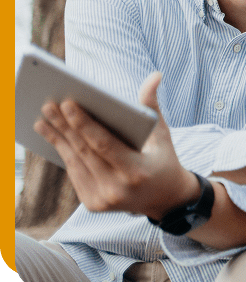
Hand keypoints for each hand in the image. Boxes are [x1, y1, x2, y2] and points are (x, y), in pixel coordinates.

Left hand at [34, 72, 198, 219]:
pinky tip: (55, 138)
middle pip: (84, 151)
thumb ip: (152, 105)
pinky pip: (75, 174)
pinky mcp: (92, 204)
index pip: (103, 144)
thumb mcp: (162, 134)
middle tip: (49, 105)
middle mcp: (117, 188)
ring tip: (43, 120)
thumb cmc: (163, 160)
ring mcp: (103, 200)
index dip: (83, 123)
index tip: (67, 103)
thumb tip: (154, 76)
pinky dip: (65, 154)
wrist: (166, 199)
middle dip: (64, 126)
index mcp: (137, 170)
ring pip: (74, 163)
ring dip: (57, 140)